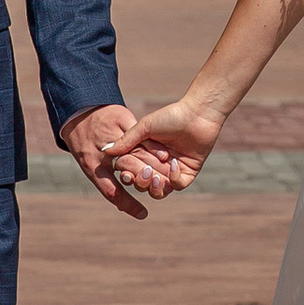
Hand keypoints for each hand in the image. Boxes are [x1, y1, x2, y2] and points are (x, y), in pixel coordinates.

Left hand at [60, 101, 176, 219]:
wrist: (81, 111)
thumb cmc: (87, 141)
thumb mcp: (90, 162)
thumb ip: (107, 180)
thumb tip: (120, 204)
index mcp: (92, 167)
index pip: (111, 191)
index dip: (127, 203)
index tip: (143, 214)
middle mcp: (100, 153)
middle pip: (127, 171)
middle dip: (145, 180)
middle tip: (158, 185)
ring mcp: (111, 135)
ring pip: (136, 154)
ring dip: (151, 164)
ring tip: (165, 170)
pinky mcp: (120, 119)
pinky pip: (140, 136)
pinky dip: (152, 146)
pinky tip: (163, 154)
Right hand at [101, 94, 226, 196]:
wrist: (197, 114)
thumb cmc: (170, 117)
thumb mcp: (144, 127)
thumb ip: (126, 140)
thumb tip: (106, 151)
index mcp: (143, 154)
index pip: (130, 171)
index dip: (127, 174)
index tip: (125, 173)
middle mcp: (156, 165)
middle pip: (142, 183)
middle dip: (141, 180)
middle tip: (146, 171)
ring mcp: (171, 171)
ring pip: (158, 190)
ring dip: (154, 187)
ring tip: (156, 176)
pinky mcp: (186, 174)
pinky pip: (177, 186)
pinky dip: (174, 179)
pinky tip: (174, 163)